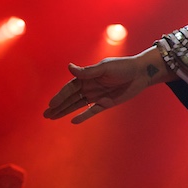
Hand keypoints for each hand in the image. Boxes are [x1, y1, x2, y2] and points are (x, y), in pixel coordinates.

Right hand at [43, 47, 174, 123]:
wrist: (141, 73)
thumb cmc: (123, 67)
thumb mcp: (105, 68)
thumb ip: (87, 71)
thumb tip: (69, 67)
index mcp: (87, 77)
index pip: (70, 88)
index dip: (60, 96)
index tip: (50, 104)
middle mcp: (90, 87)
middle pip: (71, 98)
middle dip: (58, 106)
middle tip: (45, 114)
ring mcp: (97, 95)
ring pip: (78, 105)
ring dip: (65, 111)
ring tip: (52, 117)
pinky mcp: (106, 103)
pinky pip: (92, 111)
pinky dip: (83, 116)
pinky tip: (73, 121)